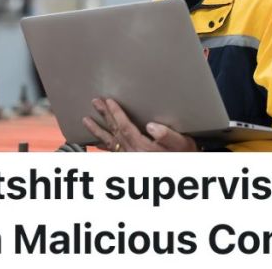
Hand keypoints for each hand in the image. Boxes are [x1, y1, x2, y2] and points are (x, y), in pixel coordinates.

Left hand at [82, 98, 196, 151]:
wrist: (185, 171)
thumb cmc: (184, 154)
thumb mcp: (181, 143)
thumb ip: (167, 135)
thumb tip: (152, 126)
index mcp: (144, 147)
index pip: (125, 127)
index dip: (116, 113)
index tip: (108, 101)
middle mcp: (134, 154)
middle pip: (115, 132)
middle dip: (104, 116)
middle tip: (95, 102)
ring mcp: (130, 159)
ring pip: (110, 143)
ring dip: (98, 130)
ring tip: (86, 120)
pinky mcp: (131, 162)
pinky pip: (113, 153)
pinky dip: (103, 146)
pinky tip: (97, 143)